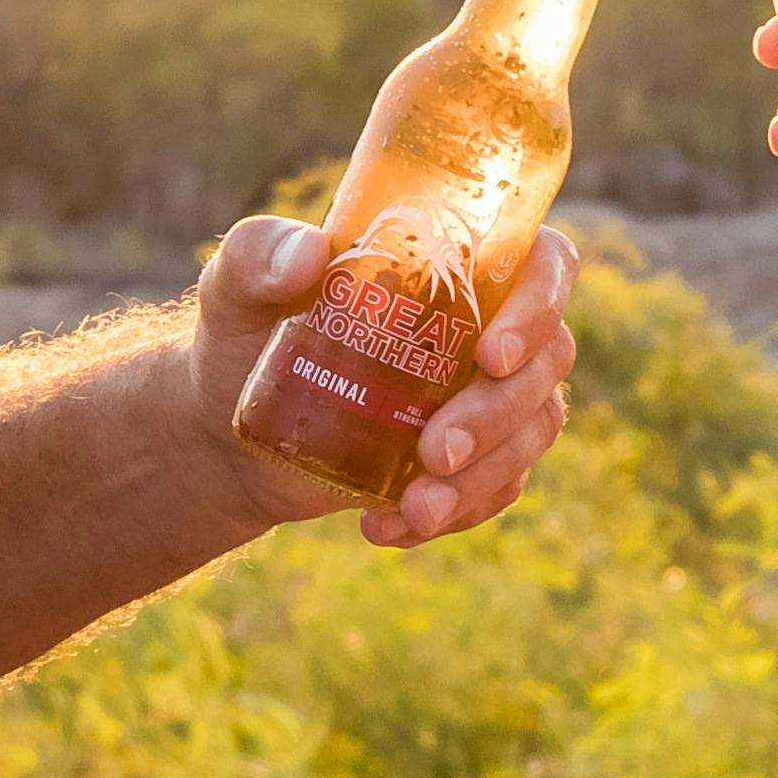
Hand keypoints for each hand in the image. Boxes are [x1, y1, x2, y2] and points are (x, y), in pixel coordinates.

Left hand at [189, 212, 580, 547]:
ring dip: (484, 476)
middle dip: (500, 415)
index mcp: (459, 263)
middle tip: (436, 451)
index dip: (540, 307)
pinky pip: (497, 489)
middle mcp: (490, 324)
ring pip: (532, 432)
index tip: (493, 354)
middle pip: (547, 362)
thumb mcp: (236, 286)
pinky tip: (388, 524)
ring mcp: (487, 395)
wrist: (230, 427)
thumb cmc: (244, 333)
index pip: (544, 267)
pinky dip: (454, 513)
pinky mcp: (472, 457)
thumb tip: (308, 255)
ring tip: (416, 507)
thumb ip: (258, 254)